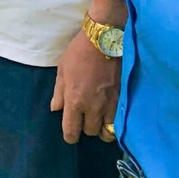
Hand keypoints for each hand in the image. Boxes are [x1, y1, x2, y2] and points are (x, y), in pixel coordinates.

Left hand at [50, 27, 120, 143]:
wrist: (104, 40)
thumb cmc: (78, 53)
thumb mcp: (62, 70)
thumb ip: (59, 93)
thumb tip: (56, 109)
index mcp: (75, 100)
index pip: (72, 130)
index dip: (70, 136)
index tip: (70, 135)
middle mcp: (93, 107)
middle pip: (91, 132)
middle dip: (86, 128)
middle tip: (84, 119)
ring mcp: (110, 104)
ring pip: (108, 131)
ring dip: (102, 128)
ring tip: (99, 121)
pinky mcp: (122, 99)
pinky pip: (119, 121)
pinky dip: (114, 122)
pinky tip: (110, 115)